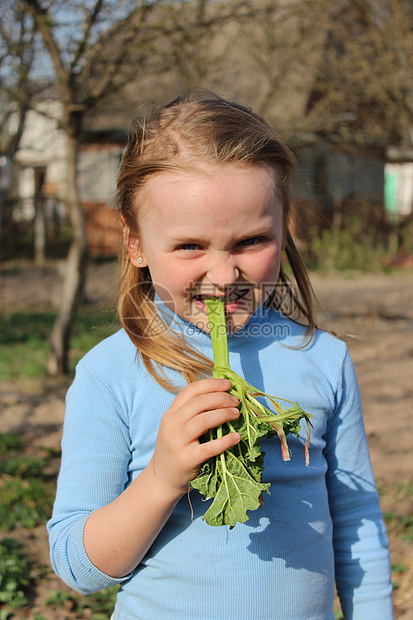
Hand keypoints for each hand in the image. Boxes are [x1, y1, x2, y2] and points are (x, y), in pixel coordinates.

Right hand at [150, 378, 239, 497]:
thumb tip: (221, 395)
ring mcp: (178, 442)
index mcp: (170, 414)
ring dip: (224, 414)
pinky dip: (225, 441)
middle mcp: (171, 425)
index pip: (190, 391)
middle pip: (199, 403)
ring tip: (236, 414)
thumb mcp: (176, 428)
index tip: (227, 384)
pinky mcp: (186, 460)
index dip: (210, 384)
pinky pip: (209, 447)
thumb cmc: (175, 450)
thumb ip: (192, 413)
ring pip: (203, 421)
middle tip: (235, 401)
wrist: (161, 479)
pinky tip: (236, 437)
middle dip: (221, 398)